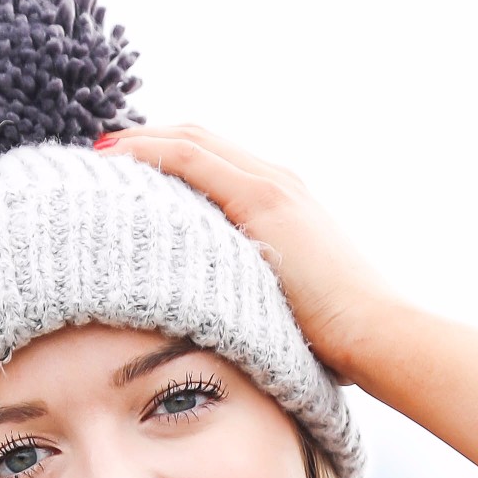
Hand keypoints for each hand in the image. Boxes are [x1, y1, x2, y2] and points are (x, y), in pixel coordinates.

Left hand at [102, 124, 397, 385]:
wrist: (377, 333)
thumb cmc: (342, 338)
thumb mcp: (292, 306)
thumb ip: (261, 296)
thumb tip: (234, 325)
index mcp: (286, 202)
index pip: (216, 161)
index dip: (170, 156)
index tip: (129, 168)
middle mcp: (278, 181)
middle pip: (199, 139)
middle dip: (149, 139)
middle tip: (104, 152)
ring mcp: (272, 186)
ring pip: (191, 140)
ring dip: (142, 140)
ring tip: (99, 152)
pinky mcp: (263, 200)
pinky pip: (192, 160)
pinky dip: (151, 151)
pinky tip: (117, 159)